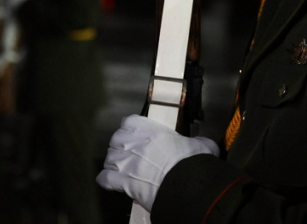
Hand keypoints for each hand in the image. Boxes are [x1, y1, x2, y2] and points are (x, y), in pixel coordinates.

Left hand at [96, 114, 218, 211]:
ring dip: (114, 164)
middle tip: (133, 156)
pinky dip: (107, 181)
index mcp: (147, 128)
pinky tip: (113, 184)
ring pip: (108, 158)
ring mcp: (123, 161)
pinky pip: (104, 178)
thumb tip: (202, 144)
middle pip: (116, 140)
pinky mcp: (120, 180)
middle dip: (122, 147)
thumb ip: (197, 141)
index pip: (129, 122)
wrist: (184, 183)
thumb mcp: (200, 144)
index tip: (138, 137)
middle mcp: (131, 141)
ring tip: (123, 171)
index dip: (132, 130)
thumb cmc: (191, 161)